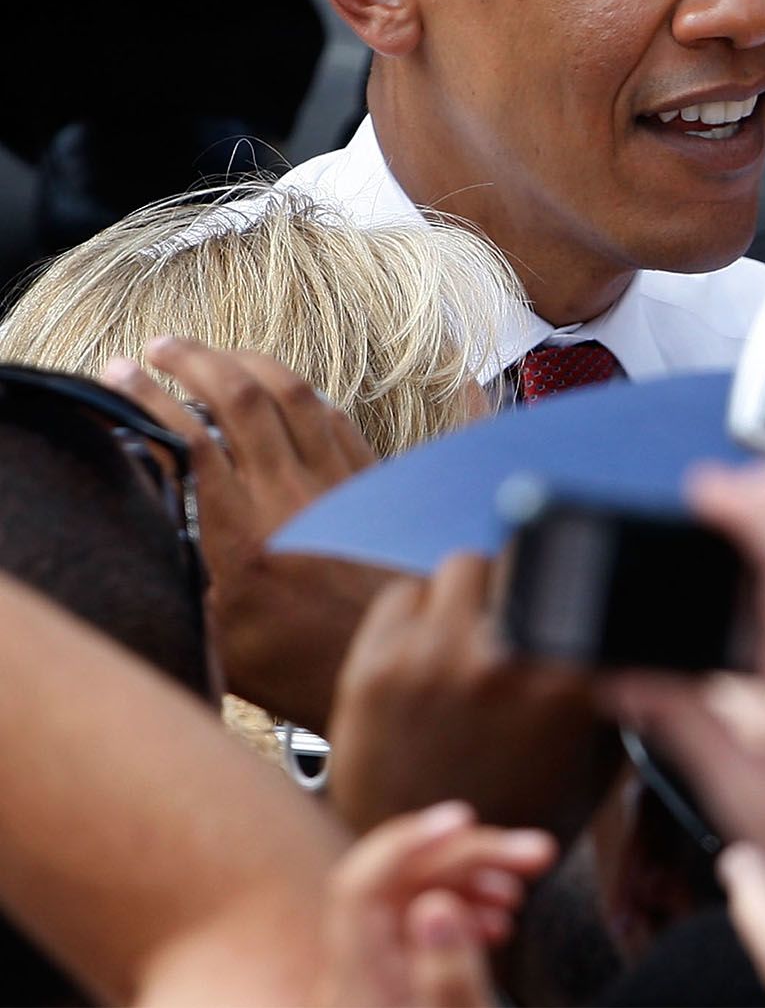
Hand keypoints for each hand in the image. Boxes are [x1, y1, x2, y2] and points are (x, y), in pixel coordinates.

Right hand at [102, 337, 389, 727]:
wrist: (394, 667)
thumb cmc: (302, 668)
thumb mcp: (219, 640)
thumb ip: (185, 580)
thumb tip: (157, 532)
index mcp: (243, 537)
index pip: (189, 440)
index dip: (149, 397)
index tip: (121, 374)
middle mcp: (294, 497)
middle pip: (242, 398)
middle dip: (196, 360)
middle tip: (163, 346)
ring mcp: (342, 483)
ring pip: (296, 395)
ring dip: (250, 363)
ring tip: (217, 354)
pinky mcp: (377, 484)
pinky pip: (339, 418)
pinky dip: (305, 393)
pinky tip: (286, 389)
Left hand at [313, 800, 555, 1007]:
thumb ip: (447, 976)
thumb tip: (434, 904)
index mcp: (358, 987)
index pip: (363, 885)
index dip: (411, 840)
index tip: (468, 818)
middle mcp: (356, 978)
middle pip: (398, 884)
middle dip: (468, 857)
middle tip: (540, 856)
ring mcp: (374, 985)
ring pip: (416, 901)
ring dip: (473, 879)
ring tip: (525, 889)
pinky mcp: (396, 991)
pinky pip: (423, 929)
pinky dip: (465, 910)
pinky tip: (501, 919)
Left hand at [327, 553, 613, 840]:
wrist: (428, 865)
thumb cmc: (524, 800)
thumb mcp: (599, 750)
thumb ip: (626, 683)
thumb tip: (646, 617)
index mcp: (568, 679)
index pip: (578, 578)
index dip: (572, 587)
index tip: (565, 597)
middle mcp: (503, 660)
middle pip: (519, 559)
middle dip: (520, 587)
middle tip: (514, 624)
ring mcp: (433, 661)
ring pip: (460, 567)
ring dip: (468, 595)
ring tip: (469, 636)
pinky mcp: (375, 668)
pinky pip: (403, 593)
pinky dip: (417, 614)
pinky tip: (426, 655)